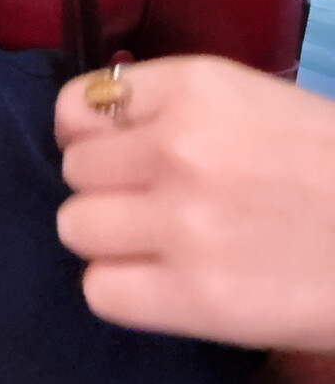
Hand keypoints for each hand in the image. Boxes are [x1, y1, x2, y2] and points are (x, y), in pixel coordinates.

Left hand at [54, 57, 334, 350]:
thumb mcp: (255, 102)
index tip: (109, 153)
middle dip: (106, 189)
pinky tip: (163, 286)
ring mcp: (183, 223)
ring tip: (158, 247)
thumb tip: (91, 125)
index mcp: (197, 86)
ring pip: (76, 227)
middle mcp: (180, 146)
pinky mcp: (195, 297)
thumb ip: (172, 106)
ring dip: (109, 241)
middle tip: (151, 205)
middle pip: (74, 171)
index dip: (87, 136)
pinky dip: (122, 292)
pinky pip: (99, 291)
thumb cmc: (332, 170)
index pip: (78, 106)